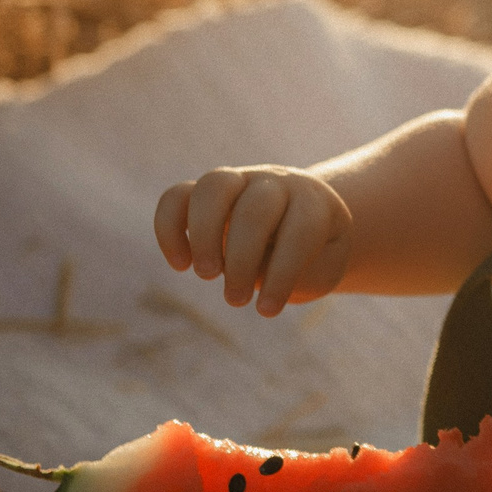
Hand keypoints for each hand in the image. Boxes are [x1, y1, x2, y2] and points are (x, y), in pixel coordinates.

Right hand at [154, 165, 351, 315]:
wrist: (306, 221)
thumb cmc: (316, 255)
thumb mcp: (323, 268)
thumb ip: (299, 271)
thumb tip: (253, 273)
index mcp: (314, 203)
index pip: (301, 228)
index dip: (282, 272)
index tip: (267, 311)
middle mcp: (277, 184)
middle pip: (256, 208)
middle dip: (242, 259)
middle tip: (235, 300)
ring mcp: (241, 180)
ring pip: (214, 186)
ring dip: (204, 235)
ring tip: (207, 276)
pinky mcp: (207, 191)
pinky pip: (177, 195)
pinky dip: (169, 228)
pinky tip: (180, 264)